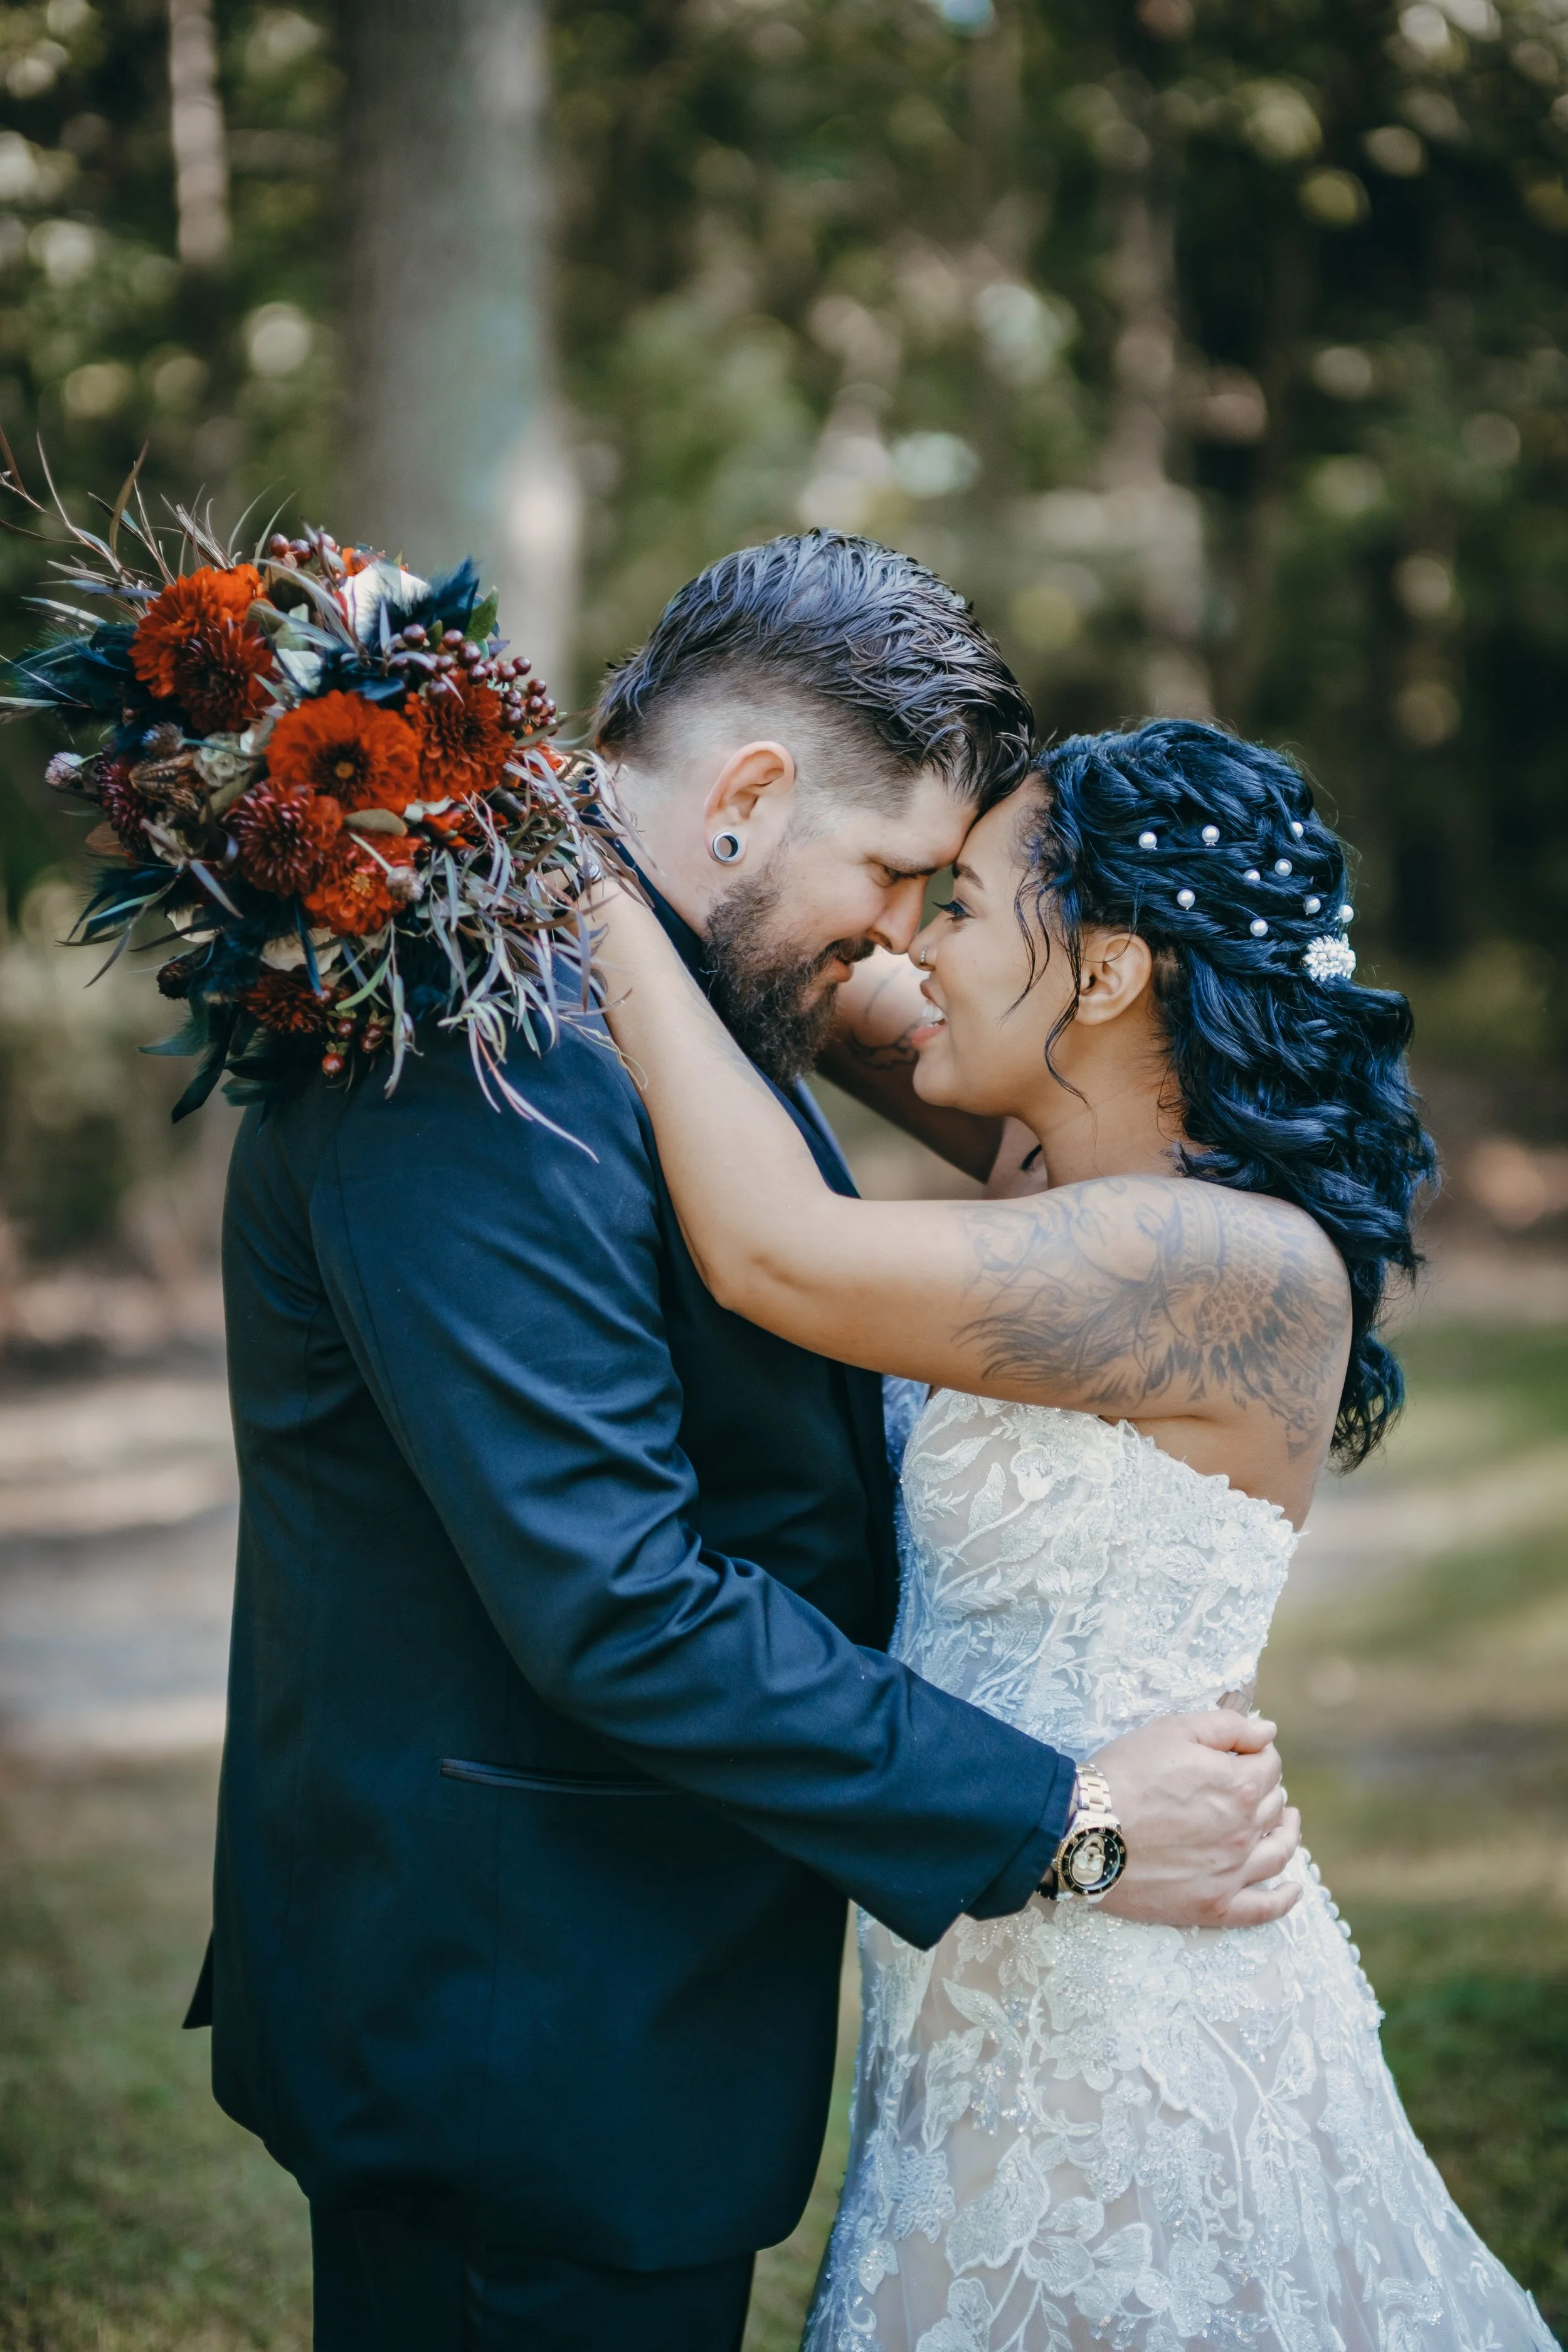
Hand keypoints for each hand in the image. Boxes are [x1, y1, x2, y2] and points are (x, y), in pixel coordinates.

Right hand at [1089, 1710, 1301, 1929]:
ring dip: (1287, 1834)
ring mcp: (1232, 1873)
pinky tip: (1293, 1889)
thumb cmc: (1124, 1774)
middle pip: (1273, 1806)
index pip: (1268, 1765)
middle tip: (1245, 1783)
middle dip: (1265, 1789)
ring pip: (1278, 1853)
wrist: (1083, 1829)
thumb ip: (1228, 1727)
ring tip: (1286, 1823)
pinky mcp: (1213, 1906)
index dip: (1256, 1754)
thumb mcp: (1172, 1731)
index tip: (1240, 1753)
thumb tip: (1269, 1730)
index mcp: (1239, 1785)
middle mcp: (1244, 1831)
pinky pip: (1263, 1909)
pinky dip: (1284, 1899)